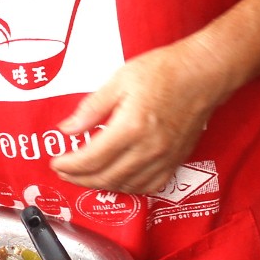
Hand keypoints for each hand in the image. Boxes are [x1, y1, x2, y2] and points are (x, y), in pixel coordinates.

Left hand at [49, 36, 242, 195]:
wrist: (203, 74)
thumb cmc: (163, 71)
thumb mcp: (119, 81)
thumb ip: (91, 108)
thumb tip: (66, 129)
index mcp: (130, 127)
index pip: (91, 158)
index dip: (69, 165)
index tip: (56, 163)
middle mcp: (148, 149)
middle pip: (106, 177)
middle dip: (79, 178)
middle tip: (64, 172)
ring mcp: (165, 158)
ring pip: (127, 186)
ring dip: (101, 186)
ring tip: (85, 176)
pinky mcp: (177, 160)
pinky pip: (150, 186)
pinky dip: (129, 188)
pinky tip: (117, 180)